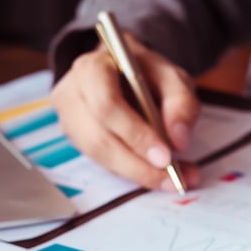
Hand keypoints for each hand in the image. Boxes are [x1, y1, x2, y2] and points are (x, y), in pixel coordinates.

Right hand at [52, 33, 200, 190]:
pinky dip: (130, 172)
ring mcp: (69, 120)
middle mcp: (72, 94)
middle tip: (170, 177)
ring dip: (136, 173)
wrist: (122, 71)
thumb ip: (181, 103)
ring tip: (169, 181)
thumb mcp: (172, 77)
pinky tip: (155, 174)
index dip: (135, 134)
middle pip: (98, 139)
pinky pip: (102, 162)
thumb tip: (178, 141)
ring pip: (99, 156)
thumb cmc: (145, 73)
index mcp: (93, 68)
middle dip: (136, 164)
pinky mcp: (75, 140)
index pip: (107, 105)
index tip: (165, 156)